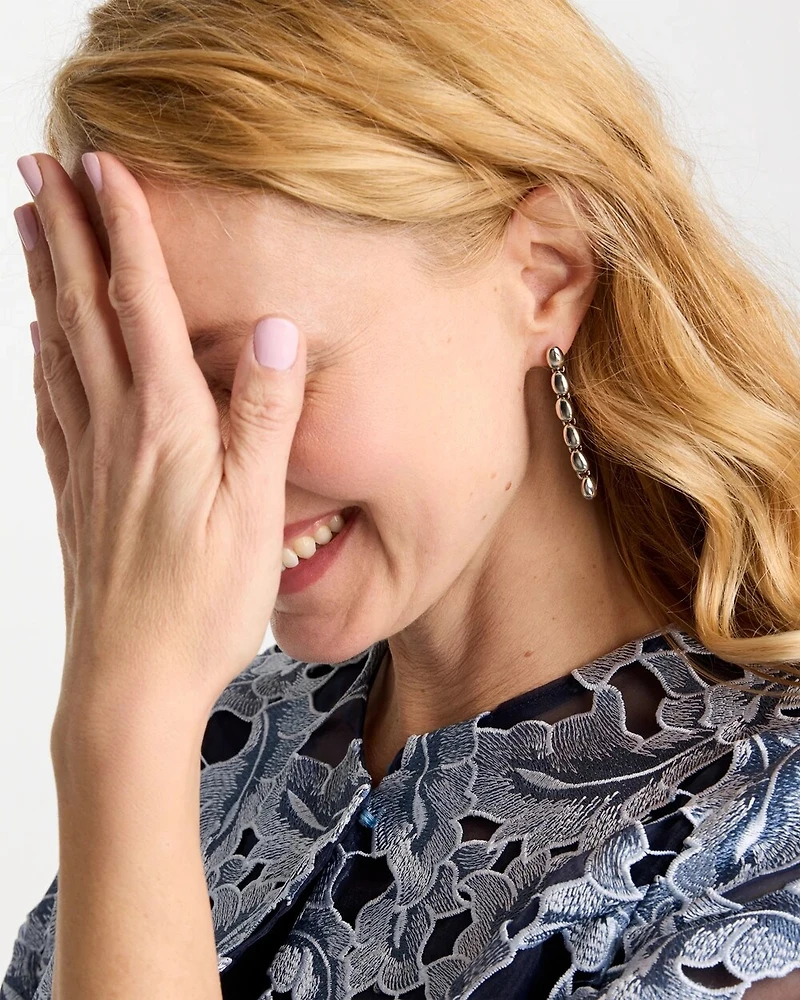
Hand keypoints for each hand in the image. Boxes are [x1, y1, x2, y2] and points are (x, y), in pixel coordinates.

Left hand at [15, 151, 305, 724]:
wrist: (129, 682)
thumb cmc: (203, 604)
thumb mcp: (257, 511)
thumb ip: (264, 417)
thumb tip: (276, 331)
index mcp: (165, 424)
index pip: (140, 305)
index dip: (123, 231)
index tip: (104, 166)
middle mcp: (114, 429)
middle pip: (82, 311)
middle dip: (62, 232)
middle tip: (34, 169)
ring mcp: (86, 461)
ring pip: (57, 348)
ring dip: (42, 281)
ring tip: (27, 230)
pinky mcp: (75, 494)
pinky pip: (49, 404)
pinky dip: (40, 356)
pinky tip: (37, 341)